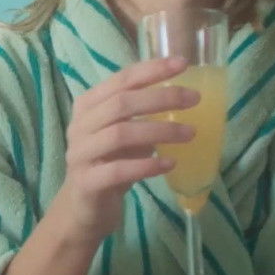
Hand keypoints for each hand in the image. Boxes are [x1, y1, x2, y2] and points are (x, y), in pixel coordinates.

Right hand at [50, 56, 197, 243]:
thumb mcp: (124, 134)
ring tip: (190, 133)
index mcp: (88, 106)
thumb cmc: (109, 164)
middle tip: (194, 100)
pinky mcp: (87, 183)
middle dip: (161, 98)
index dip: (151, 70)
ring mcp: (80, 154)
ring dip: (159, 131)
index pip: (121, 80)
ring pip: (120, 134)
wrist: (83, 209)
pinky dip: (147, 165)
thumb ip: (142, 114)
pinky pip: (118, 170)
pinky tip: (170, 164)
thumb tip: (184, 97)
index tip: (182, 64)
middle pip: (121, 104)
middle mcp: (80, 126)